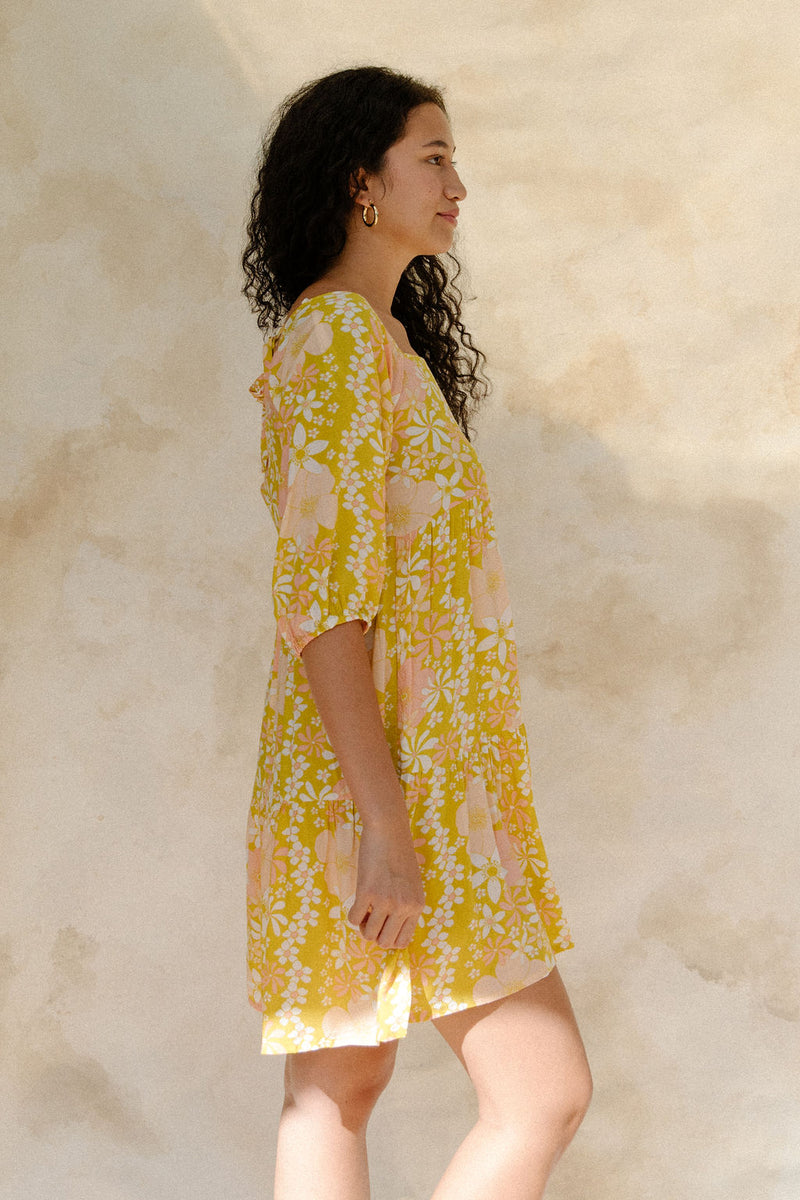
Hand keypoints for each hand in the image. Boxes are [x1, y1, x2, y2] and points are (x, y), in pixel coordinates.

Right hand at [348, 814, 424, 949]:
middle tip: (370, 919)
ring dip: (363, 926)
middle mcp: (404, 907)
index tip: (382, 927)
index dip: (388, 938)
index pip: (403, 941)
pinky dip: (352, 915)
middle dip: (375, 935)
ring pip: (368, 935)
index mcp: (417, 906)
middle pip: (385, 943)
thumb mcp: (412, 884)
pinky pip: (354, 919)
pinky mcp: (367, 892)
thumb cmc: (399, 854)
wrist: (389, 830)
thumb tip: (390, 928)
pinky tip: (356, 901)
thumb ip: (406, 904)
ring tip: (364, 909)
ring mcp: (385, 901)